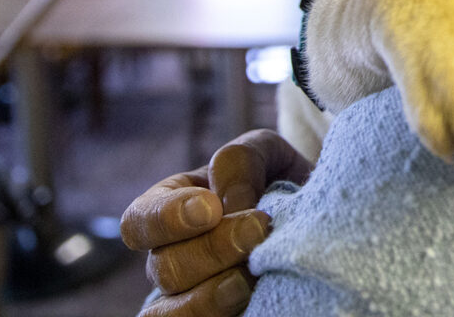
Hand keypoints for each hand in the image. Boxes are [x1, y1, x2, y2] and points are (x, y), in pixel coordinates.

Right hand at [121, 129, 311, 316]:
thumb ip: (239, 162)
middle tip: (260, 229)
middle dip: (214, 249)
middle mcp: (170, 257)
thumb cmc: (280, 182)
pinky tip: (250, 300)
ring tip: (251, 277)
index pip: (138, 222)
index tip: (211, 209)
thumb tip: (229, 202)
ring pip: (173, 312)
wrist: (316, 222)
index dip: (166, 219)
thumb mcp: (265, 153)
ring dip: (212, 294)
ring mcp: (187, 297)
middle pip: (165, 267)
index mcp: (170, 209)